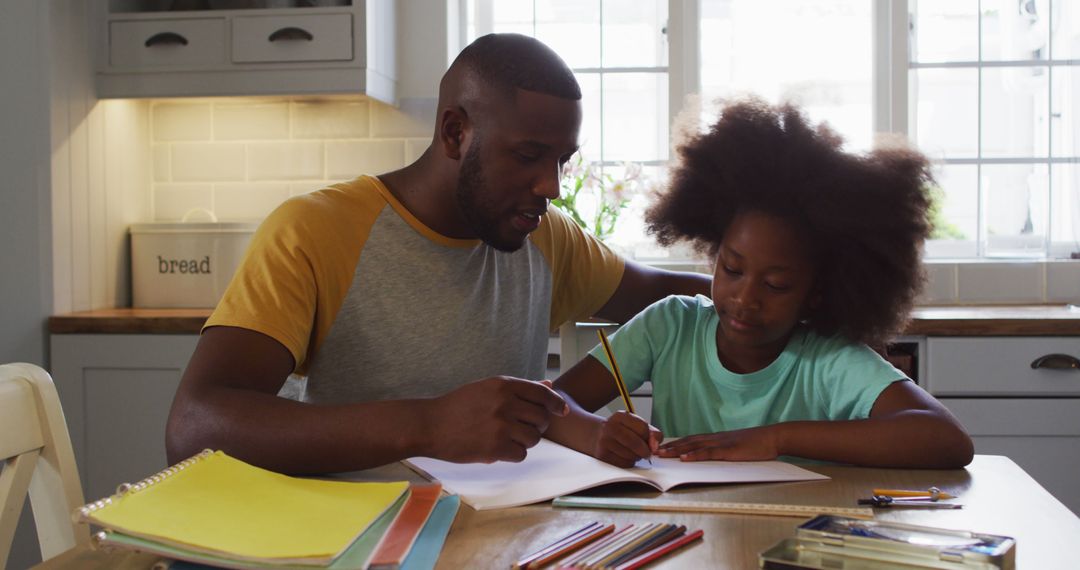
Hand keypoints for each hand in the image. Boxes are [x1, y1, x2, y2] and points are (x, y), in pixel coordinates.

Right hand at [425, 377, 567, 463]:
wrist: (430, 425)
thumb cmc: (459, 406)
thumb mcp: (488, 388)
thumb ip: (520, 389)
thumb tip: (549, 386)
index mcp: (503, 385)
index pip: (542, 394)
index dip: (556, 403)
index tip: (561, 410)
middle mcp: (505, 403)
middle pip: (541, 418)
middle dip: (537, 426)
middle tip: (523, 428)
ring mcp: (500, 426)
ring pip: (533, 438)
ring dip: (525, 441)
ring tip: (508, 438)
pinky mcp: (494, 448)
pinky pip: (521, 454)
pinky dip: (514, 454)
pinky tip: (500, 449)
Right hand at [592, 411, 661, 467]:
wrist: (595, 436)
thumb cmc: (620, 431)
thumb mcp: (635, 425)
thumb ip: (651, 433)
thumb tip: (655, 446)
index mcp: (620, 416)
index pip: (643, 428)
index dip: (650, 438)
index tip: (650, 442)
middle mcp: (610, 426)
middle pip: (635, 442)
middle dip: (645, 450)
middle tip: (646, 453)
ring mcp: (604, 441)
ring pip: (630, 455)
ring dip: (636, 457)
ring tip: (633, 453)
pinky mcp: (602, 455)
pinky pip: (623, 464)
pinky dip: (629, 463)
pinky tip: (625, 457)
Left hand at [656, 426, 779, 461]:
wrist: (772, 437)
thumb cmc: (756, 444)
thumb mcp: (735, 447)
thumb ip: (722, 451)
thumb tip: (711, 457)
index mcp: (716, 438)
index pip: (691, 439)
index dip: (676, 443)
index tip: (662, 447)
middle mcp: (715, 438)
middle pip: (688, 441)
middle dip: (670, 447)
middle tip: (654, 451)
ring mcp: (721, 444)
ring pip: (694, 446)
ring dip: (677, 450)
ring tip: (662, 454)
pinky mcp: (729, 450)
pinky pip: (709, 453)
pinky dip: (695, 455)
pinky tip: (685, 458)